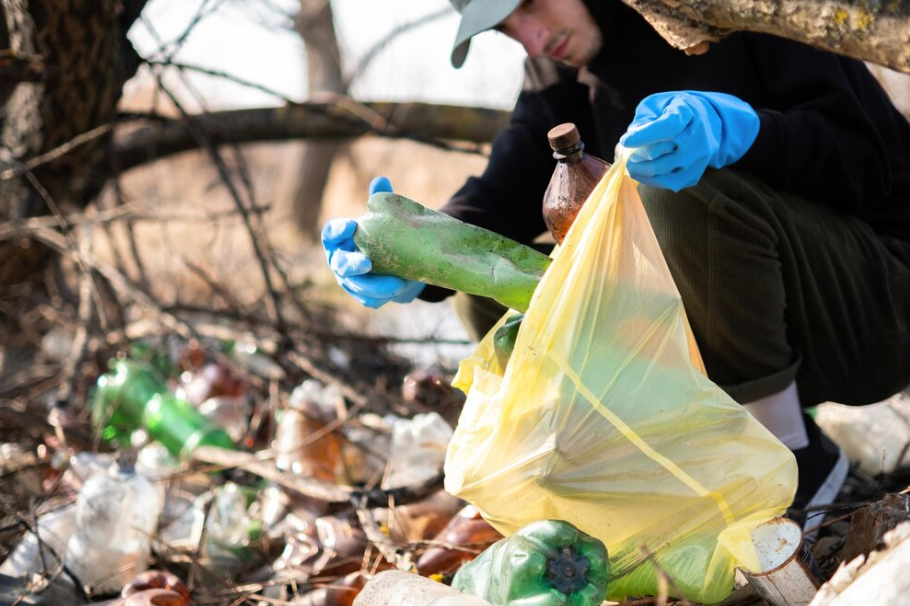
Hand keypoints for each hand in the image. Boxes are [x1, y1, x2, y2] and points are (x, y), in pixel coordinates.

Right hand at [322, 177, 425, 308]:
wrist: (400, 264)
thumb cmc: (384, 235)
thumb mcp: (384, 218)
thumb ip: (380, 200)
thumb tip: (381, 180)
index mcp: (338, 240)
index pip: (330, 234)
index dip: (338, 231)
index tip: (352, 226)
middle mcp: (338, 261)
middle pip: (339, 264)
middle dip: (352, 265)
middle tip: (367, 263)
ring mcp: (349, 282)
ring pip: (356, 286)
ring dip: (375, 286)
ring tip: (397, 283)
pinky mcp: (363, 297)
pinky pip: (370, 299)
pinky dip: (384, 296)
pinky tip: (399, 291)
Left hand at [619, 91, 758, 190]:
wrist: (708, 122)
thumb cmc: (674, 110)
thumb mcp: (658, 103)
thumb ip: (644, 117)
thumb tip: (632, 136)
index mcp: (687, 114)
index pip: (666, 128)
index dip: (643, 136)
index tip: (625, 141)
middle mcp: (695, 138)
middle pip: (658, 152)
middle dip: (636, 154)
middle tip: (626, 154)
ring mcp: (696, 159)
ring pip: (660, 170)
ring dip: (639, 169)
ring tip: (630, 164)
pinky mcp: (694, 175)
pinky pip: (666, 183)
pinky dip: (650, 179)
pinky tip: (642, 172)